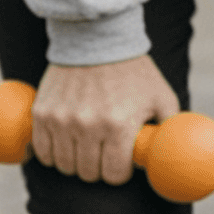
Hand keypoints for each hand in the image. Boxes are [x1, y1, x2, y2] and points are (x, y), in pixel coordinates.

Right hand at [31, 55, 180, 184]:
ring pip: (65, 166)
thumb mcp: (161, 96)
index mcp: (119, 125)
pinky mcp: (42, 113)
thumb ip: (169, 127)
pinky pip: (42, 152)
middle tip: (104, 153)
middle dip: (99, 168)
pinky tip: (65, 144)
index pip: (114, 175)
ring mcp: (62, 120)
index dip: (120, 172)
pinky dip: (53, 154)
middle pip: (88, 173)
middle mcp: (88, 125)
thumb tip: (171, 153)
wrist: (97, 39)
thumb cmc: (133, 71)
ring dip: (76, 162)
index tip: (122, 161)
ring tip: (85, 147)